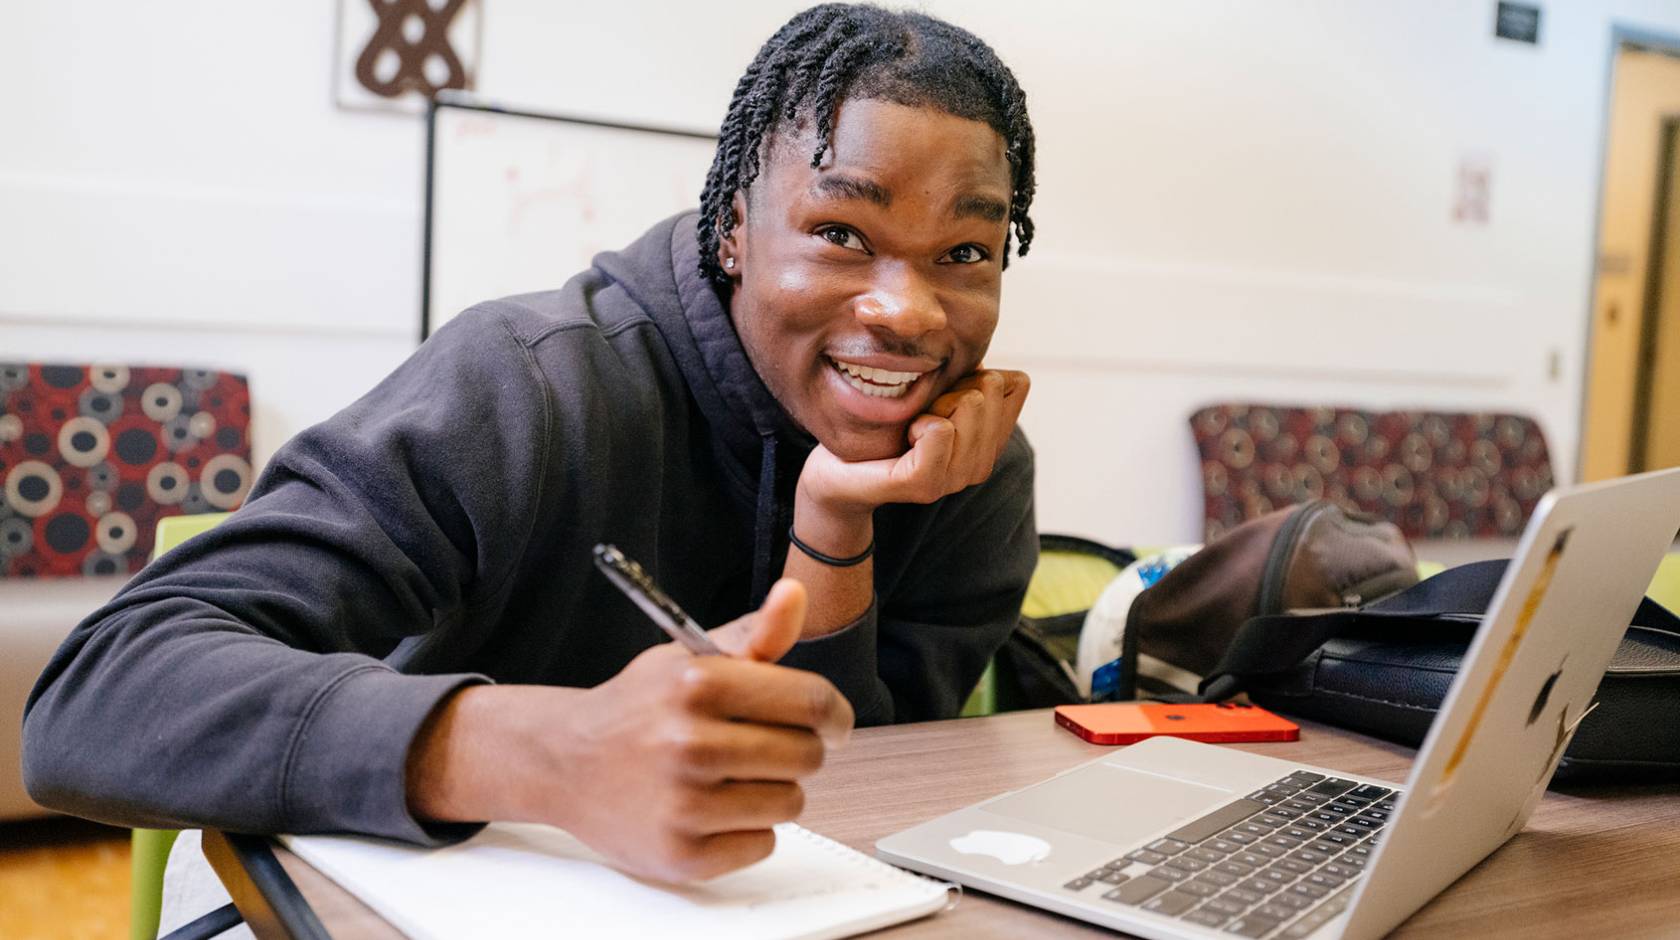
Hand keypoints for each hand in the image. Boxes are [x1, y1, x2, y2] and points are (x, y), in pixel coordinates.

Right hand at [406, 579, 854, 881]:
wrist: (564, 763)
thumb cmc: (639, 709)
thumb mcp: (690, 660)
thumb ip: (755, 635)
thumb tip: (796, 593)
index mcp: (697, 685)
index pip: (812, 702)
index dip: (835, 714)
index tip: (833, 724)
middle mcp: (690, 744)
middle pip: (807, 755)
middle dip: (796, 750)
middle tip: (761, 747)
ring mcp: (684, 805)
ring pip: (791, 802)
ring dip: (771, 791)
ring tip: (729, 778)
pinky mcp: (682, 855)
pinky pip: (762, 844)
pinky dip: (747, 830)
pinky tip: (711, 810)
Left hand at [797, 368, 1030, 520]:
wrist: (835, 472)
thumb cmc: (882, 425)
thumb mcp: (932, 391)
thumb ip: (962, 373)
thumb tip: (976, 346)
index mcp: (989, 442)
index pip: (1016, 383)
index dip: (976, 373)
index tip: (942, 393)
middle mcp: (981, 464)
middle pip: (990, 386)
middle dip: (951, 386)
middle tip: (920, 412)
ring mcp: (955, 478)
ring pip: (970, 403)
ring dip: (932, 403)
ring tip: (909, 427)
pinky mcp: (925, 484)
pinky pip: (941, 430)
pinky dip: (919, 422)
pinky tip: (904, 437)